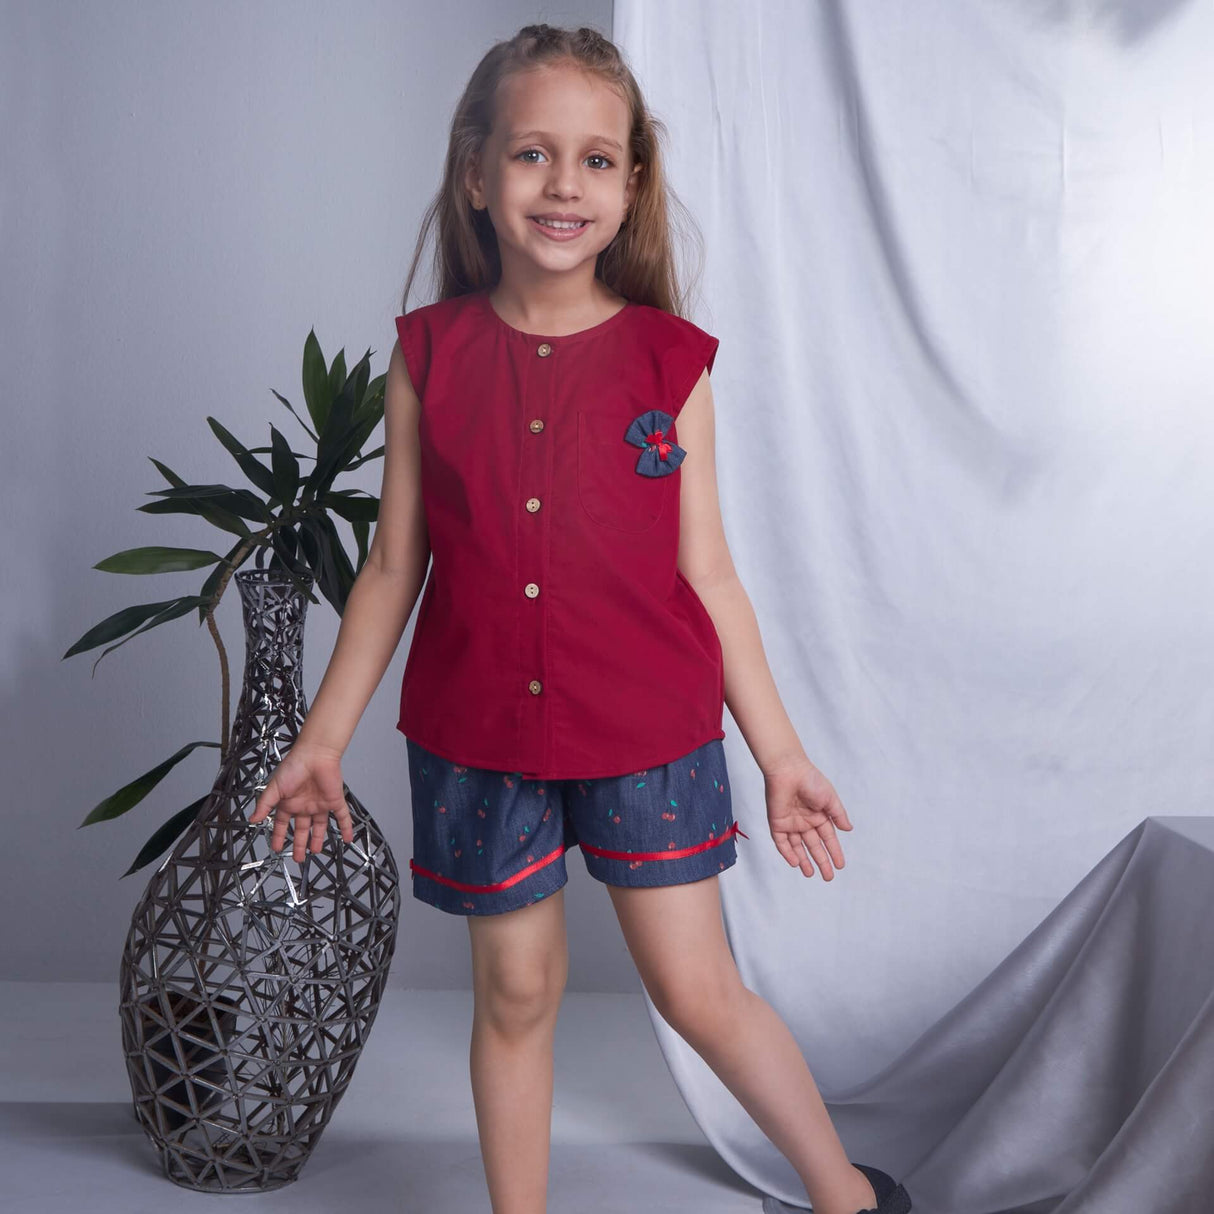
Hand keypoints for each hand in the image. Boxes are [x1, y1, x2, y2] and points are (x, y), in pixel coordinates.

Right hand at [247, 741, 354, 861]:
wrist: (315, 755)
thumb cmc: (294, 766)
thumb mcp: (274, 788)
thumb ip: (264, 805)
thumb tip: (252, 819)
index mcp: (289, 803)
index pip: (282, 824)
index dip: (279, 836)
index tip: (277, 848)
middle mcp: (304, 805)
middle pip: (301, 829)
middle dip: (299, 844)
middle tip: (298, 858)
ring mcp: (320, 804)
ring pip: (320, 826)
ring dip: (318, 839)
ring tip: (315, 851)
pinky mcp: (335, 801)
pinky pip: (342, 817)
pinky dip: (346, 828)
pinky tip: (347, 838)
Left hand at [763, 753, 852, 880]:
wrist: (788, 770)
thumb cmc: (811, 780)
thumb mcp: (830, 799)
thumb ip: (838, 815)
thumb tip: (849, 830)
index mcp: (819, 815)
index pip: (828, 838)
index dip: (834, 851)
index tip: (840, 865)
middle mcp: (805, 821)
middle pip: (814, 846)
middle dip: (821, 861)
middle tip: (828, 877)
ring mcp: (790, 823)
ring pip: (798, 847)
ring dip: (804, 861)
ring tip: (811, 874)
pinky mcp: (777, 822)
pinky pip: (782, 842)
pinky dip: (788, 853)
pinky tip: (796, 863)